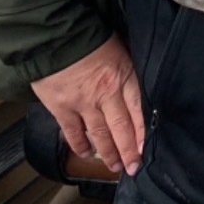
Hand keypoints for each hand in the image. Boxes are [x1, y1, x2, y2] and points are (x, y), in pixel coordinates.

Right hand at [30, 37, 143, 174]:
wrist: (55, 36)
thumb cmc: (90, 38)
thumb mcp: (120, 50)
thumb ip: (127, 71)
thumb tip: (135, 88)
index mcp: (124, 77)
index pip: (138, 110)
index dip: (143, 132)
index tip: (147, 148)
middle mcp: (106, 94)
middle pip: (121, 128)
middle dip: (129, 150)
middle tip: (134, 167)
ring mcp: (83, 103)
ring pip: (100, 134)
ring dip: (108, 153)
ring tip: (115, 166)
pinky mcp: (62, 107)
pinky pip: (73, 132)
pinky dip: (80, 145)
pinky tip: (87, 154)